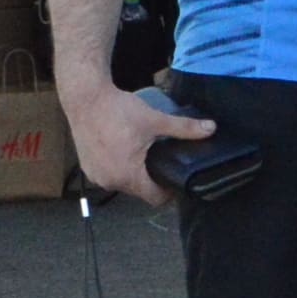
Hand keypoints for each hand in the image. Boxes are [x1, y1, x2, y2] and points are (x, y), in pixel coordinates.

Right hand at [64, 79, 210, 207]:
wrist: (85, 98)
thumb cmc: (117, 110)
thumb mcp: (154, 120)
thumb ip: (184, 128)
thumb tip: (211, 128)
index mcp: (127, 176)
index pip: (155, 198)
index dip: (169, 192)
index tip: (176, 179)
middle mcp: (109, 181)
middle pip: (140, 190)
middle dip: (152, 178)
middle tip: (161, 159)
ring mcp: (95, 176)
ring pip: (124, 183)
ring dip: (134, 173)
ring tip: (144, 154)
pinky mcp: (87, 168)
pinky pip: (109, 175)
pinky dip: (118, 167)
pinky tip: (125, 151)